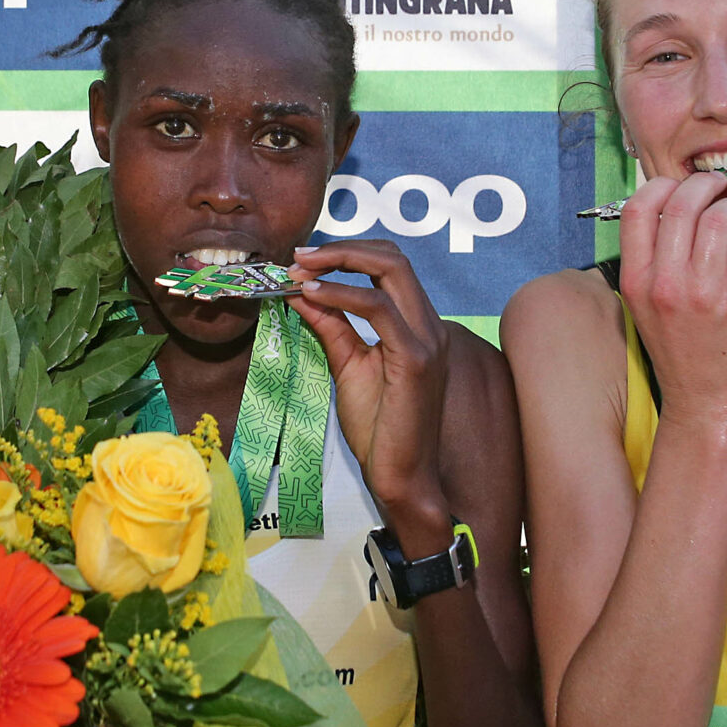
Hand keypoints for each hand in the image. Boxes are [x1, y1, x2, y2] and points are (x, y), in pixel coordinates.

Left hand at [288, 241, 448, 531]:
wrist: (402, 478)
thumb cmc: (380, 430)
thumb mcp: (348, 366)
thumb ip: (331, 327)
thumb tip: (301, 292)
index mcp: (417, 325)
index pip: (390, 266)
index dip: (348, 253)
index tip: (303, 259)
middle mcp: (429, 325)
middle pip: (394, 256)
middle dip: (342, 248)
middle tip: (298, 255)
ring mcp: (427, 340)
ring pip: (391, 270)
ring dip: (339, 262)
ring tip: (298, 269)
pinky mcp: (416, 360)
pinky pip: (378, 309)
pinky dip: (341, 294)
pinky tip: (311, 296)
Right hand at [617, 174, 726, 428]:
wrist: (705, 400)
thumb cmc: (677, 348)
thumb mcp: (645, 305)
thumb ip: (651, 260)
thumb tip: (672, 207)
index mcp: (637, 281)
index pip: (636, 209)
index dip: (659, 186)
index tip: (678, 188)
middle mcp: (666, 284)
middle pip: (681, 204)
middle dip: (704, 185)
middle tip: (718, 189)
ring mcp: (706, 294)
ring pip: (720, 217)